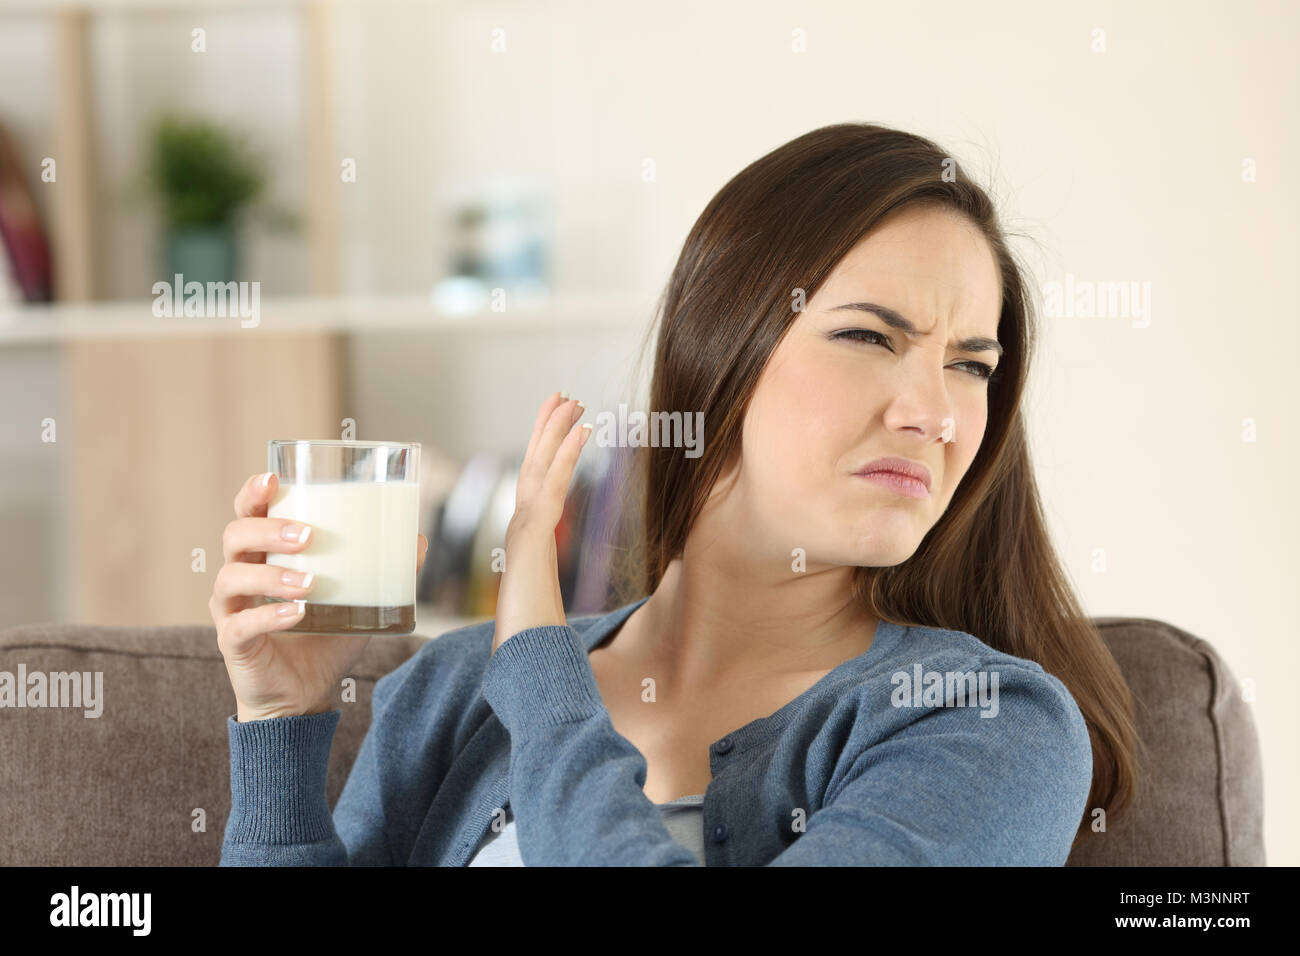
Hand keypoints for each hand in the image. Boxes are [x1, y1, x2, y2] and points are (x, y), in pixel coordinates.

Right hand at [209, 471, 430, 721]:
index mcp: (265, 554)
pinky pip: (241, 625)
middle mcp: (241, 574)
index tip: (273, 479)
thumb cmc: (325, 637)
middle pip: (235, 536)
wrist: (305, 694)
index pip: (248, 512)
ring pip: (232, 577)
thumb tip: (419, 539)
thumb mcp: (359, 599)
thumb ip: (385, 570)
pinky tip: (296, 614)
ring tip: (310, 583)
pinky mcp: (232, 642)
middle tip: (309, 536)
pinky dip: (268, 616)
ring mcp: (232, 609)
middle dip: (269, 530)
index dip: (253, 493)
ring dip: (272, 574)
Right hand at [490, 391, 592, 655]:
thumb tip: (556, 624)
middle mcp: (520, 534)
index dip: (546, 457)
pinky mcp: (531, 536)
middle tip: (562, 398)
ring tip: (571, 400)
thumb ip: (548, 610)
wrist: (520, 664)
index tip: (562, 431)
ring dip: (554, 431)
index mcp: (526, 548)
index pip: (536, 490)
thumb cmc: (532, 648)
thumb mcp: (547, 619)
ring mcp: (522, 533)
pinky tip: (582, 430)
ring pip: (538, 468)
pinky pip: (551, 484)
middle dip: (546, 431)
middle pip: (533, 469)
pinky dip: (565, 454)